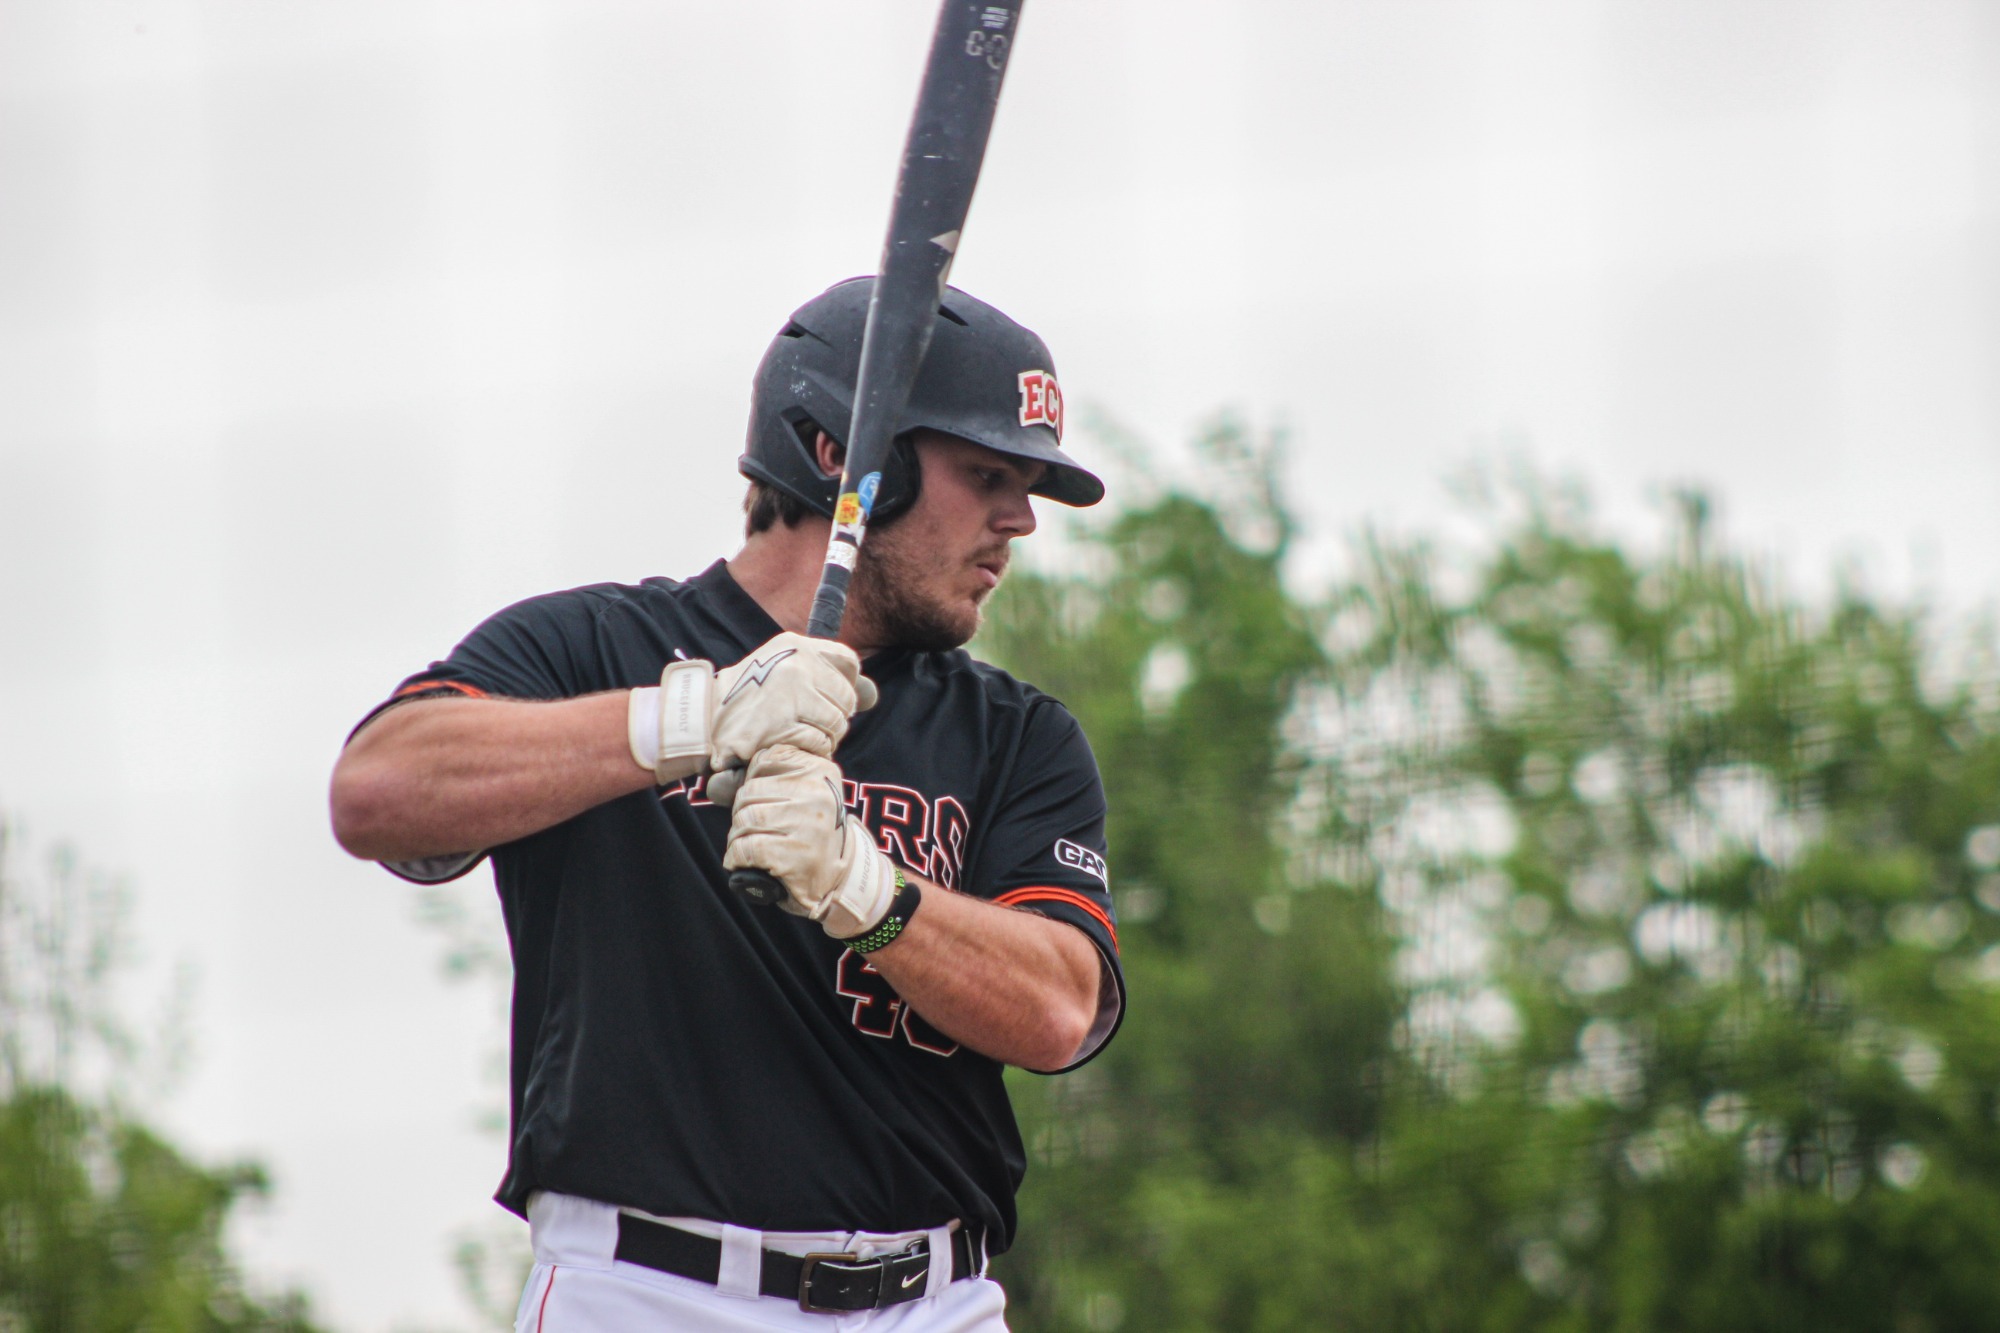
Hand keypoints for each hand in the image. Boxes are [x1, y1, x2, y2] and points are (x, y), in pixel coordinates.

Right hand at [627, 633, 876, 791]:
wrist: (700, 720)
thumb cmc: (745, 700)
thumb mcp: (783, 673)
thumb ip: (829, 678)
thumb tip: (872, 695)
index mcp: (795, 645)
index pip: (847, 661)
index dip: (843, 685)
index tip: (824, 698)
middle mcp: (796, 664)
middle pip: (846, 698)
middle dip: (831, 717)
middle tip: (801, 722)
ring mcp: (790, 693)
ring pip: (837, 724)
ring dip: (820, 737)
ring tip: (791, 733)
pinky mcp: (783, 724)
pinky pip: (819, 743)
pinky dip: (807, 751)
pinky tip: (784, 744)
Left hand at [722, 744, 897, 939]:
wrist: (837, 880)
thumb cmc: (810, 834)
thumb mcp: (801, 796)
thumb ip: (767, 779)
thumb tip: (716, 784)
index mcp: (820, 772)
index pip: (766, 760)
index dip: (754, 782)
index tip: (762, 801)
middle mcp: (817, 795)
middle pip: (750, 792)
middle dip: (741, 814)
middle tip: (752, 830)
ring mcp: (807, 825)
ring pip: (745, 819)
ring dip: (737, 836)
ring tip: (748, 845)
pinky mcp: (793, 856)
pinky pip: (746, 847)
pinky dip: (736, 856)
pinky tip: (743, 861)